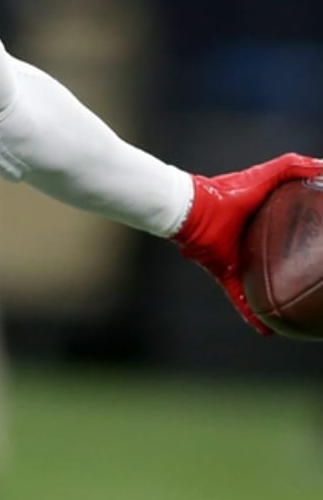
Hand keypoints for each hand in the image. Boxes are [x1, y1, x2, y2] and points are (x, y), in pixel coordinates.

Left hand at [174, 153, 322, 332]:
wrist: (189, 211)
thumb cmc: (226, 191)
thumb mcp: (266, 175)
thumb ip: (294, 168)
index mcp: (263, 217)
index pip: (291, 228)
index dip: (308, 235)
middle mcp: (250, 239)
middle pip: (277, 258)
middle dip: (294, 270)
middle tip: (316, 284)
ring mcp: (237, 257)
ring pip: (260, 282)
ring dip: (275, 297)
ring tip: (295, 313)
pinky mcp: (224, 271)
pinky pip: (240, 298)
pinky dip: (252, 314)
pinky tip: (266, 331)